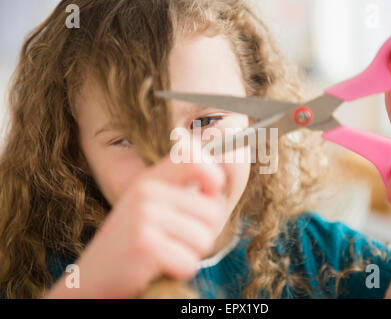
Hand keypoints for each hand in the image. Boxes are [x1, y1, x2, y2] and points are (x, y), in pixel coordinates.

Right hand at [45, 147, 225, 297]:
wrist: (89, 282)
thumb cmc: (130, 248)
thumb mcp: (150, 210)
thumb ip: (181, 193)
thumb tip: (222, 179)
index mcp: (149, 180)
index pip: (192, 156)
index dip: (213, 174)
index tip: (211, 193)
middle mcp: (146, 192)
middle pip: (212, 211)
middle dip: (202, 235)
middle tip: (175, 244)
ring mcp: (145, 216)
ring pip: (204, 239)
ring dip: (190, 256)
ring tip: (163, 256)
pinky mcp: (146, 244)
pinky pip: (189, 262)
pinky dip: (179, 272)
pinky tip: (156, 270)